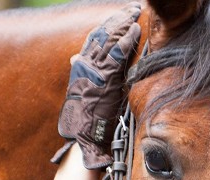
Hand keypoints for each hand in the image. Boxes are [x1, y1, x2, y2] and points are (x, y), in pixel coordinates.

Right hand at [54, 2, 140, 168]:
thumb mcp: (84, 91)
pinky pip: (116, 55)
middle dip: (117, 19)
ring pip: (109, 40)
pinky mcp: (103, 79)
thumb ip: (83, 73)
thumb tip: (74, 56)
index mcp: (81, 66)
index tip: (121, 17)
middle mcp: (85, 65)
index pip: (95, 39)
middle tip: (132, 8)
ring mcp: (94, 71)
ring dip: (123, 24)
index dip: (108, 25)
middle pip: (102, 34)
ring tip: (134, 12)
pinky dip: (125, 42)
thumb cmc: (87, 119)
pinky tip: (135, 32)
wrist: (83, 136)